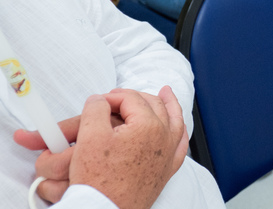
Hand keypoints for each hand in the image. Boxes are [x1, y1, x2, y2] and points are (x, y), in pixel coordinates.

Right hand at [16, 87, 187, 208]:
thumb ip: (95, 109)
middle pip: (154, 105)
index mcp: (148, 125)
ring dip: (168, 105)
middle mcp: (164, 137)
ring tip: (165, 93)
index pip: (130, 98)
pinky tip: (178, 125)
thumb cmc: (99, 181)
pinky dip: (180, 131)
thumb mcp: (90, 137)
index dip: (111, 97)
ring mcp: (168, 154)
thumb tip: (100, 99)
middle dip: (136, 97)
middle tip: (120, 97)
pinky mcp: (166, 170)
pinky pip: (180, 144)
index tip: (98, 102)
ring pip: (174, 120)